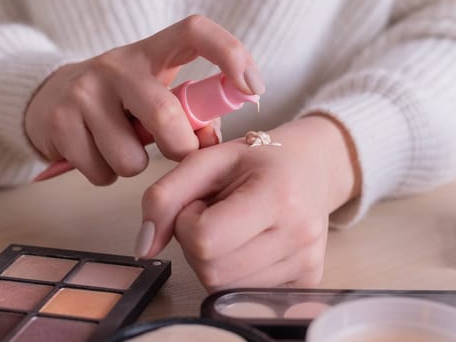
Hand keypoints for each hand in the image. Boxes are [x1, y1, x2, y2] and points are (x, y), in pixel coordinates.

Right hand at [25, 15, 264, 184]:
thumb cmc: (122, 104)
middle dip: (180, 148)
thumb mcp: (157, 98)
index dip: (230, 53)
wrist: (49, 102)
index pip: (195, 32)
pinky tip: (97, 154)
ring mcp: (84, 89)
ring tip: (123, 149)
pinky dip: (105, 174)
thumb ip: (191, 117)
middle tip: (176, 152)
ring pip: (131, 157)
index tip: (253, 88)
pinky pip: (101, 170)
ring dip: (135, 166)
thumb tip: (209, 143)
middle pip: (165, 114)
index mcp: (152, 52)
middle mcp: (117, 64)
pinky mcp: (58, 120)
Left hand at [137, 116, 359, 290]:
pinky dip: (236, 274)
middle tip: (216, 215)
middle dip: (199, 245)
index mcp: (277, 195)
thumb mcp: (207, 161)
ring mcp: (307, 261)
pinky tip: (249, 245)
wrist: (312, 166)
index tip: (201, 202)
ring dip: (215, 261)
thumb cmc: (257, 160)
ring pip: (225, 287)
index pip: (205, 238)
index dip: (188, 222)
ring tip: (234, 228)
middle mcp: (299, 234)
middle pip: (212, 270)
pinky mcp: (309, 280)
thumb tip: (143, 247)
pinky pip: (246, 295)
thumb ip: (164, 197)